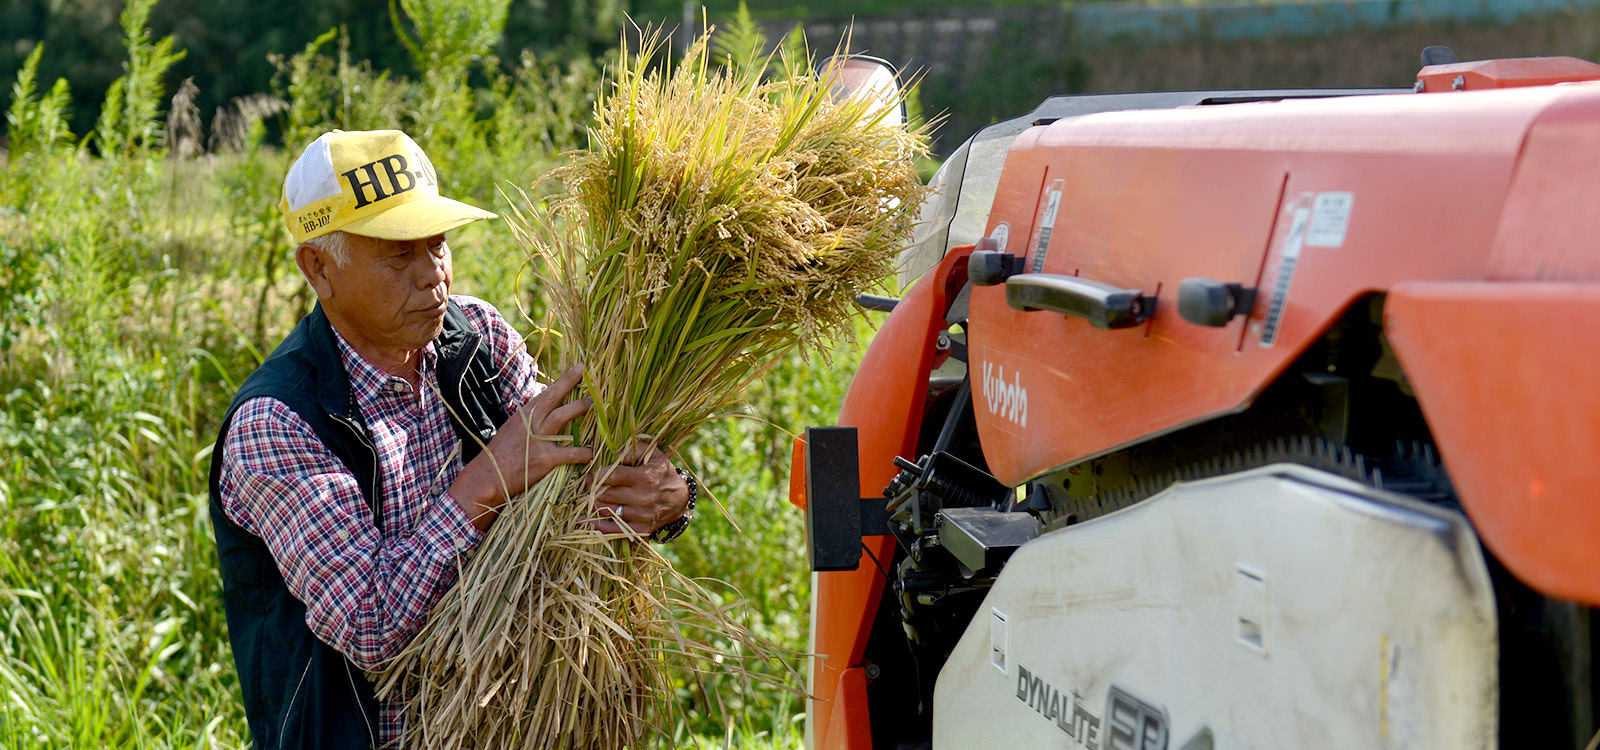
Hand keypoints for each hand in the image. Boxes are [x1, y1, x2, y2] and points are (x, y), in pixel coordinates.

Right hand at [450, 364, 593, 530]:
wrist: (488, 476)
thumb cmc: (502, 453)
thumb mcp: (514, 428)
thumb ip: (531, 418)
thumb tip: (547, 405)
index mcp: (525, 414)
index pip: (547, 392)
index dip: (565, 379)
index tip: (580, 367)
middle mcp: (532, 422)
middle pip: (554, 397)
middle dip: (571, 384)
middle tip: (590, 381)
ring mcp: (538, 440)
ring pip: (562, 417)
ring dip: (578, 409)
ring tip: (592, 406)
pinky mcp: (545, 459)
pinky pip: (570, 453)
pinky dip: (582, 452)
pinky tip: (589, 453)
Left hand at [586, 442, 688, 535]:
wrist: (680, 500)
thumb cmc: (662, 473)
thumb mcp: (653, 455)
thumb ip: (633, 450)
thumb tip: (612, 454)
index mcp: (646, 478)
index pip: (613, 476)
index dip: (597, 475)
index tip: (591, 474)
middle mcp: (644, 498)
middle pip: (606, 494)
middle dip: (591, 489)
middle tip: (585, 485)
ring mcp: (642, 516)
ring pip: (607, 511)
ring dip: (592, 505)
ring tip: (584, 499)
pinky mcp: (640, 530)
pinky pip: (613, 529)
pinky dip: (596, 525)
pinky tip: (583, 520)